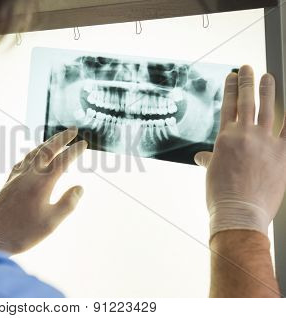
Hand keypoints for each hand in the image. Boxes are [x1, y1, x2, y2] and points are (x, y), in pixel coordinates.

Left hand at [0, 127, 87, 253]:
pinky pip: (23, 161)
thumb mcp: (52, 222)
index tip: (84, 144)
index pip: (62, 161)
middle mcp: (29, 175)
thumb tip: (79, 187)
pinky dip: (33, 154)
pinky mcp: (8, 182)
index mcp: (42, 183)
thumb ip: (68, 203)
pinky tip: (33, 157)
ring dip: (47, 144)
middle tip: (73, 129)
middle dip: (61, 138)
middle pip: (47, 150)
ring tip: (56, 140)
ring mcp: (16, 177)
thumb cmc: (23, 233)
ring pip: (34, 153)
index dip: (75, 151)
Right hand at [195, 65, 285, 237]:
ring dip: (268, 91)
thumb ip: (209, 160)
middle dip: (247, 81)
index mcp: (225, 138)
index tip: (232, 77)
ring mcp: (265, 142)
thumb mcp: (211, 173)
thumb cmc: (221, 195)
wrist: (239, 212)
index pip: (227, 106)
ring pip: (268, 109)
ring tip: (267, 77)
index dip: (230, 89)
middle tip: (248, 67)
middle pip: (247, 101)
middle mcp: (244, 134)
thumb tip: (201, 157)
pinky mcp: (282, 154)